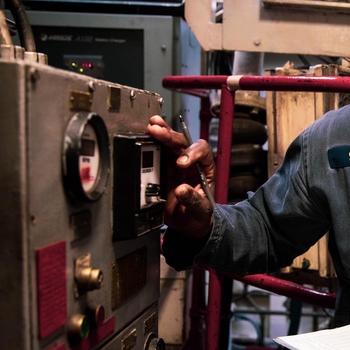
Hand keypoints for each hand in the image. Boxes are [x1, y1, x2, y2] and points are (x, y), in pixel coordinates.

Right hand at [147, 115, 215, 238]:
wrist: (186, 224)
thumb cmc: (197, 215)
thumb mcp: (200, 211)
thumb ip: (194, 200)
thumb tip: (182, 190)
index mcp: (205, 169)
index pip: (202, 151)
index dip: (192, 153)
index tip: (181, 163)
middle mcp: (190, 162)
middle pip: (182, 142)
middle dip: (170, 136)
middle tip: (158, 131)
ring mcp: (174, 163)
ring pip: (169, 143)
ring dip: (161, 132)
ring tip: (152, 125)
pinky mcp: (161, 168)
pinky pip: (156, 152)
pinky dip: (150, 142)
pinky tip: (145, 134)